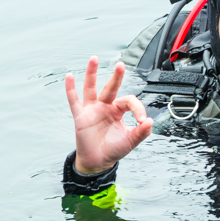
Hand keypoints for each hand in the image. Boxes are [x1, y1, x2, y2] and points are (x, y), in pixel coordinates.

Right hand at [65, 56, 152, 174]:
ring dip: (92, 73)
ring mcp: (92, 110)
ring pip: (91, 88)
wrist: (98, 162)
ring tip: (94, 58)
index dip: (138, 109)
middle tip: (121, 64)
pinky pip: (74, 101)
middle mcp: (105, 106)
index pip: (129, 101)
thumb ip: (141, 132)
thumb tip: (150, 121)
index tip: (142, 121)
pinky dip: (70, 89)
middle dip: (116, 76)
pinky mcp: (80, 116)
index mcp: (118, 111)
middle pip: (111, 87)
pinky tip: (69, 77)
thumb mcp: (131, 141)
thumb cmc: (114, 149)